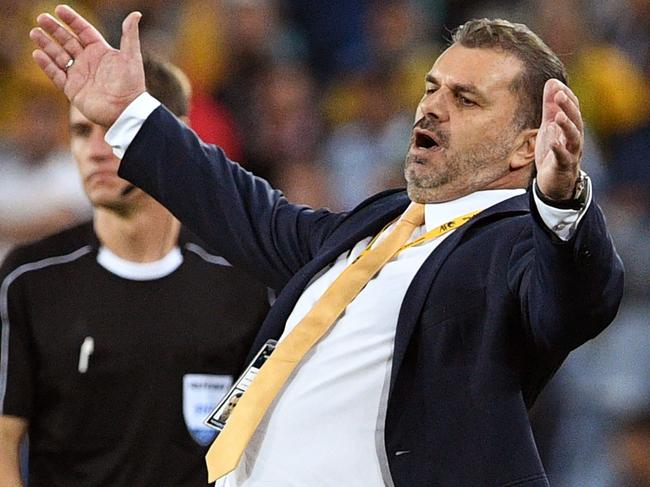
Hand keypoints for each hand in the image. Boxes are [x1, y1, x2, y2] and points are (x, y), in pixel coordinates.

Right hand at [30, 4, 145, 126]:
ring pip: (59, 56)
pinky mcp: (72, 89)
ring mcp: (79, 75)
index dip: (72, 20)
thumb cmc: (131, 84)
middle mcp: (89, 62)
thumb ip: (130, 35)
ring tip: (35, 32)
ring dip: (47, 44)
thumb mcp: (132, 57)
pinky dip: (46, 65)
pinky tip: (37, 53)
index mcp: (101, 52)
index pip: (84, 31)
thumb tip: (136, 13)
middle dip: (55, 29)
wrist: (125, 111)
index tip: (59, 9)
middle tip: (41, 18)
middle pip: (68, 41)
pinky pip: (56, 74)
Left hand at [534, 79, 583, 200]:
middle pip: (576, 120)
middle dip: (568, 107)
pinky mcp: (564, 166)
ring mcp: (571, 153)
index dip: (566, 96)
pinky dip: (559, 150)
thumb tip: (551, 82)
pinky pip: (563, 157)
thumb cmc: (553, 151)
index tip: (556, 85)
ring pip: (574, 137)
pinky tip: (553, 143)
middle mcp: (574, 138)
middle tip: (559, 95)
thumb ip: (551, 107)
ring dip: (567, 126)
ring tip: (558, 117)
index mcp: (570, 127)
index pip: (572, 108)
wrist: (555, 182)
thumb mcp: (549, 126)